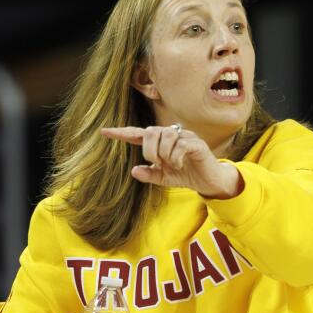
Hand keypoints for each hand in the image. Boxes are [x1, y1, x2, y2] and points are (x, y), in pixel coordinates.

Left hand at [100, 125, 242, 198]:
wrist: (208, 181)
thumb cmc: (185, 175)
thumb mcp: (163, 179)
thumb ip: (149, 174)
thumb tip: (134, 171)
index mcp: (161, 142)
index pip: (138, 134)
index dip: (121, 133)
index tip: (104, 132)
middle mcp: (172, 134)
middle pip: (151, 131)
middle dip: (149, 150)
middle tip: (157, 162)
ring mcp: (185, 137)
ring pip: (165, 137)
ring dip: (164, 154)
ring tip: (172, 164)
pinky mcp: (196, 143)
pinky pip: (180, 145)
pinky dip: (176, 157)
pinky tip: (180, 164)